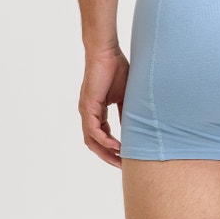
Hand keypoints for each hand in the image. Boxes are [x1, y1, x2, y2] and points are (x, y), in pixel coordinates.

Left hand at [78, 45, 129, 167]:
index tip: (126, 157)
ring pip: (92, 140)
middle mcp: (88, 113)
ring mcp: (86, 110)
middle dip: (108, 156)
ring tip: (121, 159)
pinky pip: (93, 130)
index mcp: (96, 111)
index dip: (112, 148)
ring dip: (105, 152)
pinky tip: (117, 145)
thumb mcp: (125, 95)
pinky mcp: (87, 106)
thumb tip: (133, 128)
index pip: (102, 136)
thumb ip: (126, 112)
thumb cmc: (116, 68)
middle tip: (122, 166)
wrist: (106, 51)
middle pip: (94, 143)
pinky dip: (104, 140)